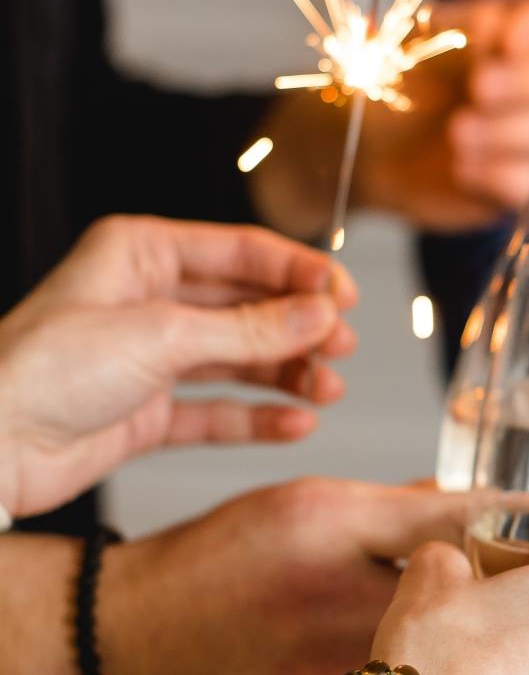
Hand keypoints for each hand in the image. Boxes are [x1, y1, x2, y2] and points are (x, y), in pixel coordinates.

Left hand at [0, 216, 357, 517]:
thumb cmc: (39, 373)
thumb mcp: (162, 336)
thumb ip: (250, 328)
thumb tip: (318, 315)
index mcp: (142, 254)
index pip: (243, 251)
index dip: (300, 272)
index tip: (343, 296)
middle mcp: (149, 300)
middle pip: (248, 305)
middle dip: (298, 326)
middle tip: (341, 344)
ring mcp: (150, 357)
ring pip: (240, 358)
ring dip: (287, 373)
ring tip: (326, 388)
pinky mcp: (148, 410)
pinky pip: (218, 409)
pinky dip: (258, 416)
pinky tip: (294, 422)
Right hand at [95, 480, 475, 674]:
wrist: (123, 649)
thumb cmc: (211, 566)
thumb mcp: (304, 507)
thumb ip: (394, 504)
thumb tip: (467, 501)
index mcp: (340, 538)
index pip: (461, 518)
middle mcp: (345, 613)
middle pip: (466, 597)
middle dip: (511, 583)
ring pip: (444, 655)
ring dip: (476, 637)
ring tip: (500, 629)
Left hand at [253, 0, 528, 236]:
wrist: (370, 147)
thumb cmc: (399, 85)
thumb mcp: (417, 44)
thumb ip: (457, 30)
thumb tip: (495, 26)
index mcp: (526, 27)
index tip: (504, 42)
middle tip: (476, 90)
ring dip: (514, 131)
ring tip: (456, 134)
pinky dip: (511, 180)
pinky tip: (464, 171)